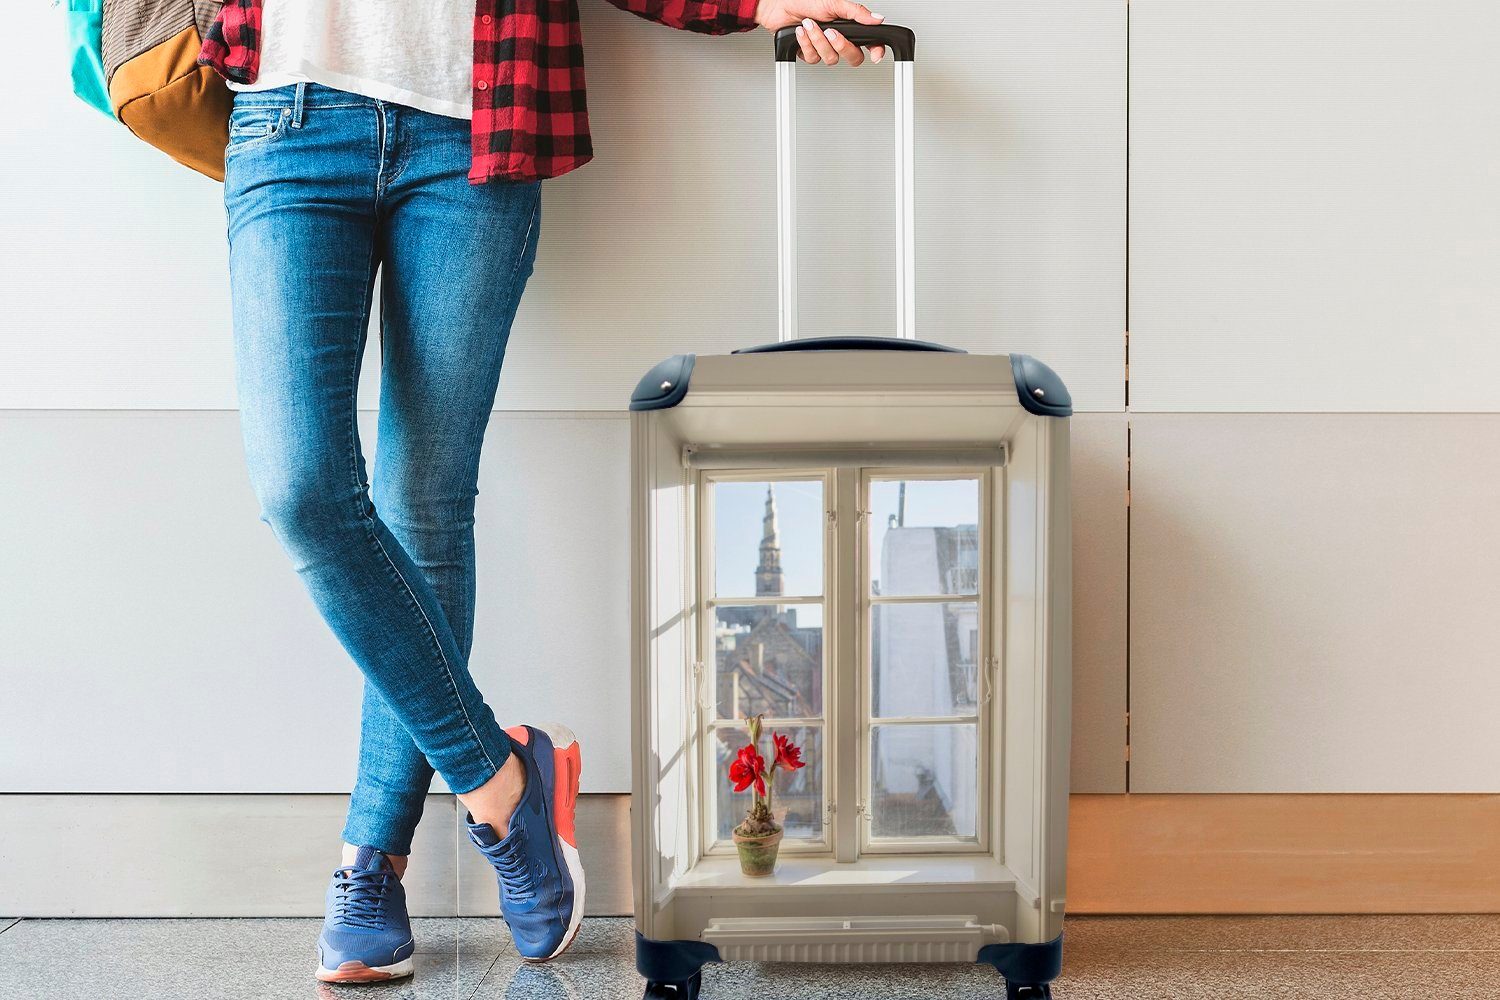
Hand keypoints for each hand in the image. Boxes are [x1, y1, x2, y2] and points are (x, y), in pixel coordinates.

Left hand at [753, 0, 887, 65]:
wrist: (778, 6)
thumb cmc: (803, 1)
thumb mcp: (833, 3)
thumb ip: (856, 13)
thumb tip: (877, 18)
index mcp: (848, 26)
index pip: (868, 43)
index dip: (875, 50)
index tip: (876, 54)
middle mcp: (838, 38)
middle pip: (853, 57)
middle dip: (841, 46)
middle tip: (831, 33)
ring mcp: (824, 47)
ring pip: (831, 59)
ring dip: (818, 41)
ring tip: (809, 25)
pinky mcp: (809, 53)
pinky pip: (813, 59)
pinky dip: (806, 44)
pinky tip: (801, 32)